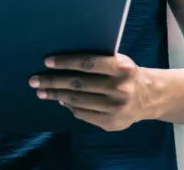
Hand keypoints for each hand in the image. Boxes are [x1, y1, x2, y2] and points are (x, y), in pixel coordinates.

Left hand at [29, 54, 152, 131]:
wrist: (148, 97)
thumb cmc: (126, 74)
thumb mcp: (119, 61)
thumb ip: (98, 60)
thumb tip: (63, 64)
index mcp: (122, 68)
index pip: (89, 63)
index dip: (66, 62)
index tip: (47, 62)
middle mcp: (119, 88)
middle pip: (79, 84)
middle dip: (53, 82)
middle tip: (35, 80)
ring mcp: (115, 108)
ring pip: (78, 101)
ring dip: (57, 96)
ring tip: (42, 91)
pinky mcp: (110, 123)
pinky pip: (82, 114)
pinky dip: (70, 106)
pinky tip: (62, 101)